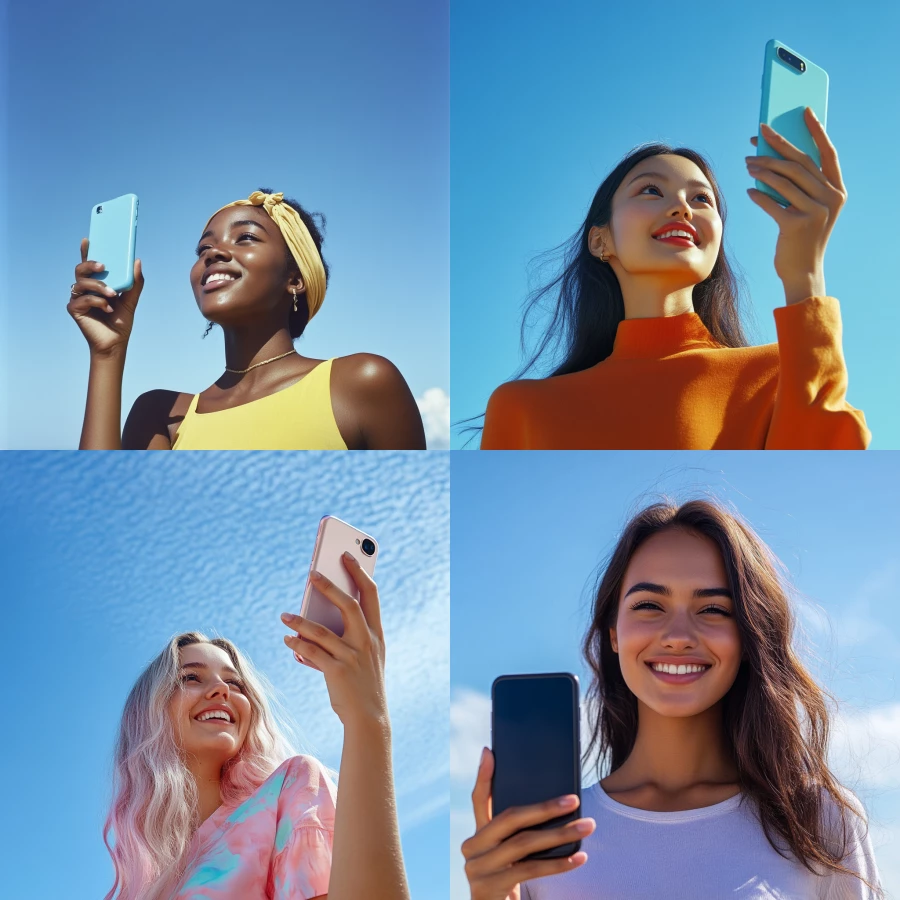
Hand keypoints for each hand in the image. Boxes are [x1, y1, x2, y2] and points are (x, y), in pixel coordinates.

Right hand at [67, 237, 143, 355]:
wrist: (116, 342)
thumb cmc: (121, 321)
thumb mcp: (131, 299)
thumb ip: (135, 282)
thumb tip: (137, 261)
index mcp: (96, 283)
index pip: (90, 264)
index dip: (86, 251)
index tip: (88, 239)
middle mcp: (85, 288)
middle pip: (81, 269)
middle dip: (90, 265)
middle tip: (104, 266)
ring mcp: (78, 298)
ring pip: (81, 283)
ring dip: (98, 287)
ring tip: (112, 294)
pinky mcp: (74, 309)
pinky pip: (82, 299)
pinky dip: (97, 302)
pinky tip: (107, 308)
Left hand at [280, 552, 387, 728]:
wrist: (369, 717)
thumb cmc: (363, 682)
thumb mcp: (364, 655)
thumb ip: (347, 635)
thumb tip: (316, 617)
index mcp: (376, 633)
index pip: (371, 594)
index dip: (360, 573)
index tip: (348, 555)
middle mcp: (367, 640)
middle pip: (348, 604)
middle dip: (330, 585)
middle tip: (312, 572)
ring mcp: (352, 656)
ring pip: (322, 630)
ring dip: (299, 620)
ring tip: (284, 615)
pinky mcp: (337, 671)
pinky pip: (312, 652)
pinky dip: (297, 644)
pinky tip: (287, 639)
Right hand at [461, 748, 594, 899]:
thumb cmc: (510, 879)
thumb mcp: (509, 853)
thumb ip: (517, 830)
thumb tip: (547, 796)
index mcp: (476, 834)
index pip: (478, 799)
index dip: (483, 775)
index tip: (491, 751)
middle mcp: (472, 847)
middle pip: (510, 818)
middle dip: (545, 807)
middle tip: (573, 800)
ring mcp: (478, 868)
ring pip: (524, 843)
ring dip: (560, 834)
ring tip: (587, 826)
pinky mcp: (490, 888)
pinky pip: (530, 870)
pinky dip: (558, 863)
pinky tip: (579, 857)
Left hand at [746, 108, 846, 294]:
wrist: (803, 271)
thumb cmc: (801, 237)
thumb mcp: (807, 208)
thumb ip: (800, 185)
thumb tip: (775, 156)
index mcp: (837, 190)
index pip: (827, 153)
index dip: (816, 131)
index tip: (804, 111)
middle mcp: (831, 198)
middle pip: (799, 164)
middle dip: (776, 147)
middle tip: (757, 136)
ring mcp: (816, 212)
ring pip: (783, 181)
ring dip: (762, 169)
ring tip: (747, 164)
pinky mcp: (797, 225)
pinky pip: (772, 203)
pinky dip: (758, 195)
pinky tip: (749, 190)